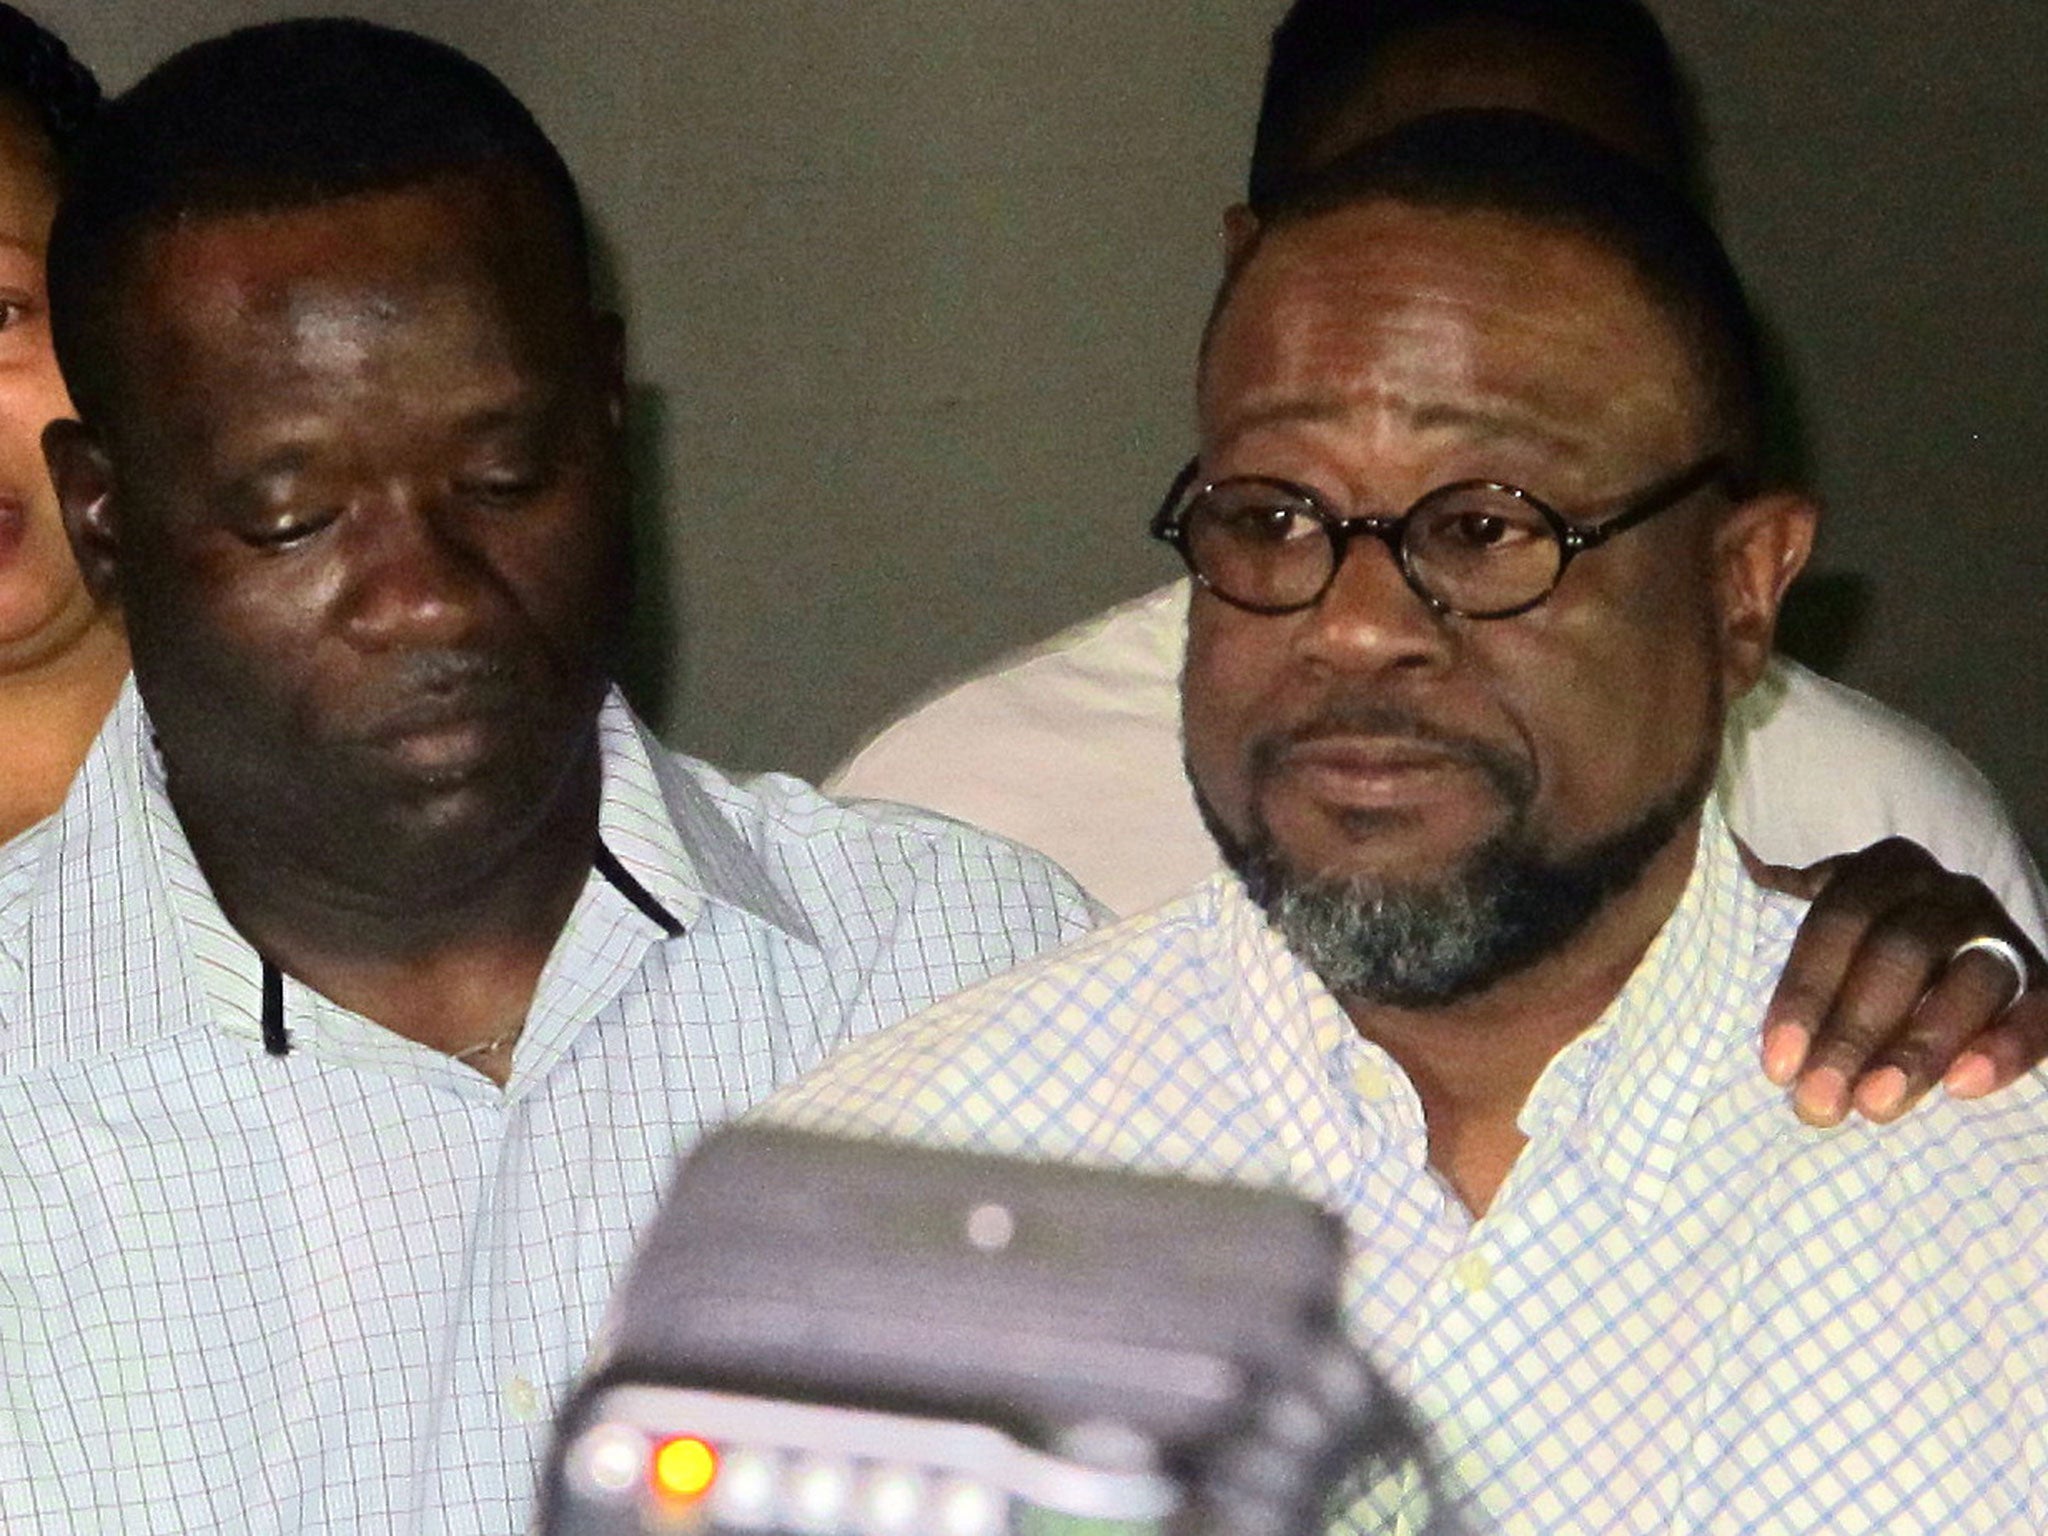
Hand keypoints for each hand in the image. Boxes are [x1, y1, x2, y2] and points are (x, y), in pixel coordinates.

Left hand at [1745, 836, 2047, 1126]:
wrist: (1927, 973)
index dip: (1806, 992)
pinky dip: (2007, 1048)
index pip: (1836, 923)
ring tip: (1878, 1106)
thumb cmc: (1844, 966)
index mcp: (1876, 873)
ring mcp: (1997, 933)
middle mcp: (1941, 892)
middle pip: (1900, 952)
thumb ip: (1763, 927)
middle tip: (1819, 1102)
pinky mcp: (2042, 980)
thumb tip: (1700, 904)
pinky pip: (2041, 1009)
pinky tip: (1966, 1087)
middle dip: (1854, 1032)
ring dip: (1920, 1047)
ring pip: (1970, 980)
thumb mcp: (1805, 938)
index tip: (1777, 1063)